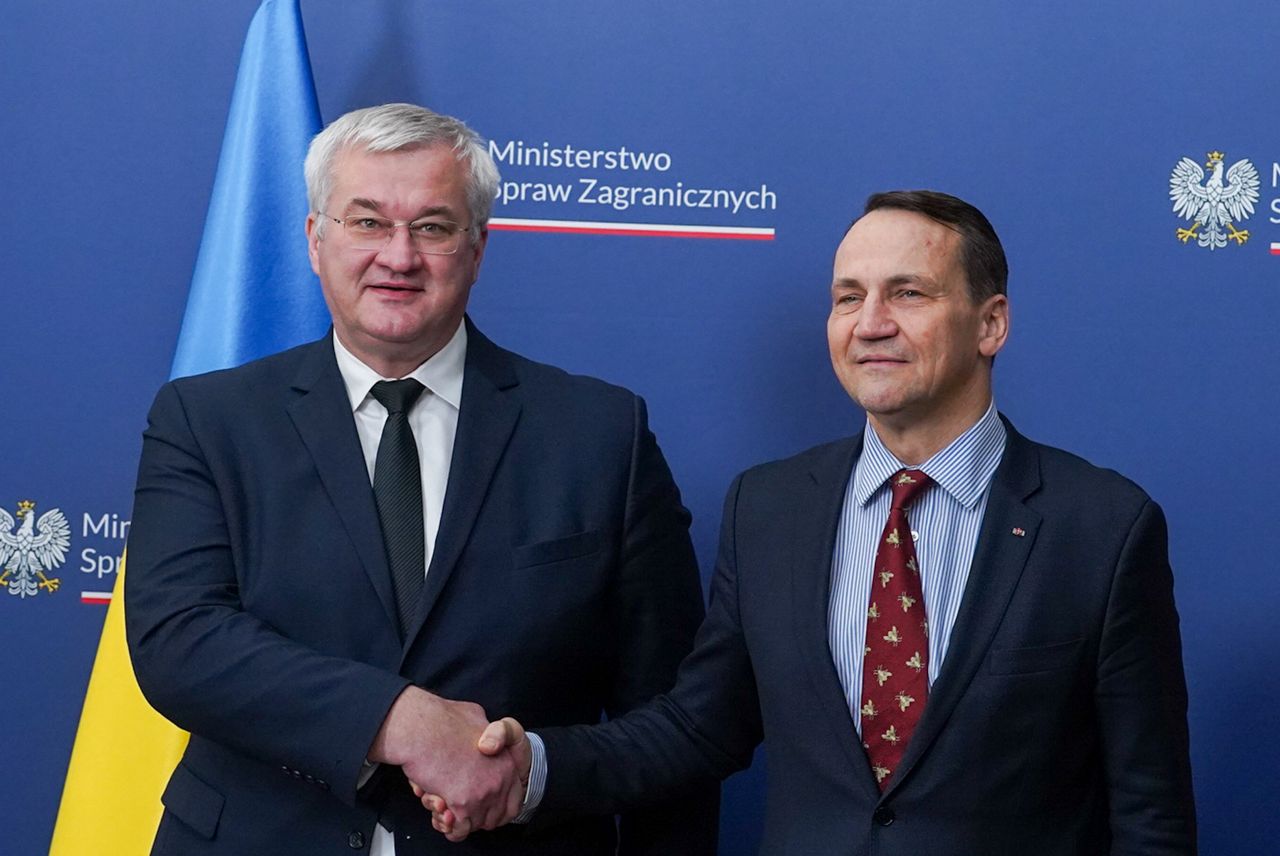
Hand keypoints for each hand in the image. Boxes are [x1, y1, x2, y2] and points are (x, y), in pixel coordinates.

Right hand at [368, 688, 524, 837]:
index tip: (479, 804)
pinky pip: (457, 829)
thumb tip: (485, 741)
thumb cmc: (441, 719)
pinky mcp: (462, 804)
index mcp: (506, 761)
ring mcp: (482, 793)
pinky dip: (447, 825)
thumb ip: (485, 731)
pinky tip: (438, 807)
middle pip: (492, 817)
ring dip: (456, 818)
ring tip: (441, 800)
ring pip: (473, 824)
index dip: (495, 807)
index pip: (512, 803)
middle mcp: (499, 780)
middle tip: (455, 802)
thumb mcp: (475, 715)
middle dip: (472, 814)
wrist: (419, 726)